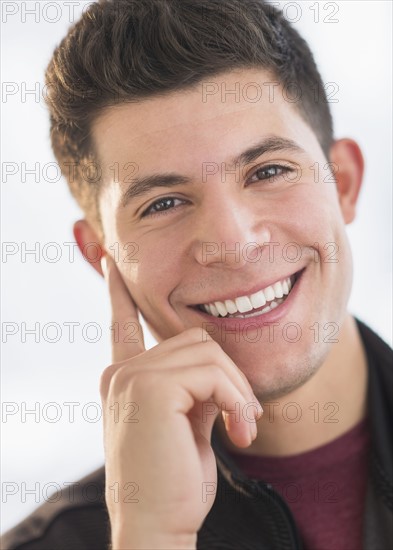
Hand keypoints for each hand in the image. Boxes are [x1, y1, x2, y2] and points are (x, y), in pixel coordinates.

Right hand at [100, 255, 261, 548]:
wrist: (158, 526)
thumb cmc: (175, 483)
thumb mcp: (188, 426)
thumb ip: (195, 389)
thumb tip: (218, 370)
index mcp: (124, 379)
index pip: (121, 324)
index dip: (117, 292)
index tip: (109, 263)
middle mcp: (122, 371)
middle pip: (195, 340)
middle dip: (230, 378)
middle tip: (245, 419)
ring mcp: (132, 375)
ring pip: (209, 353)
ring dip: (238, 392)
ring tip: (243, 428)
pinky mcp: (150, 385)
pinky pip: (214, 373)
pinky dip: (237, 401)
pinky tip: (240, 432)